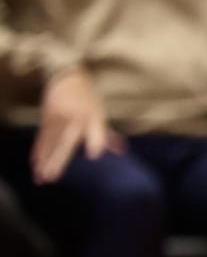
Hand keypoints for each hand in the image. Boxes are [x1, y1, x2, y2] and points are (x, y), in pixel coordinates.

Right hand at [32, 68, 122, 183]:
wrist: (68, 78)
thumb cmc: (88, 101)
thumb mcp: (100, 114)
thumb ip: (108, 134)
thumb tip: (122, 150)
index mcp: (95, 119)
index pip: (98, 132)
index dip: (96, 142)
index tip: (94, 155)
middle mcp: (77, 118)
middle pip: (67, 142)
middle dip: (59, 160)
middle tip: (53, 177)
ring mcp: (60, 117)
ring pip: (51, 143)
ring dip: (45, 161)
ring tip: (42, 178)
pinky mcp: (47, 116)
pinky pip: (42, 138)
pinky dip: (39, 151)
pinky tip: (35, 165)